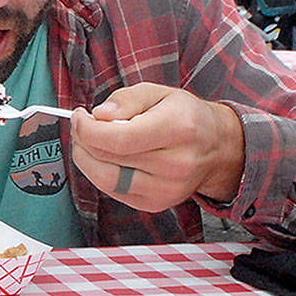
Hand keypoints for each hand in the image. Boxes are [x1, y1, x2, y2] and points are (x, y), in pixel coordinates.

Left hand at [70, 83, 243, 210]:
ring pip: (106, 180)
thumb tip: (99, 115)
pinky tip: (106, 158)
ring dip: (87, 160)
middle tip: (81, 126)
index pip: (118, 139)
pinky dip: (101, 174)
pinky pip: (114, 192)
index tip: (79, 116)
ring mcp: (167, 189)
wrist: (216, 147)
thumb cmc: (184, 116)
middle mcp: (176, 164)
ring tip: (90, 143)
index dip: (88, 129)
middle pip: (109, 159)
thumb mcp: (158, 92)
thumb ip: (127, 99)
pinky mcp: (157, 203)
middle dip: (84, 141)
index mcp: (178, 129)